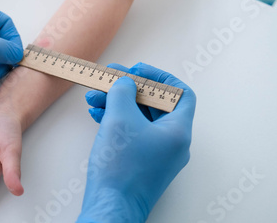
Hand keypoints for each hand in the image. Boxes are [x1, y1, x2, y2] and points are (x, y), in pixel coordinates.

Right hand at [77, 63, 195, 222]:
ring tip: (95, 97)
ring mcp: (157, 154)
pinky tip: (97, 114)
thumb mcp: (120, 118)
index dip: (159, 77)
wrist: (110, 206)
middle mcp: (172, 143)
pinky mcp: (141, 162)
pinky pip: (132, 132)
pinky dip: (116, 120)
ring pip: (139, 118)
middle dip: (130, 89)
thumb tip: (126, 82)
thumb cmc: (120, 167)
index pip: (180, 94)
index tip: (137, 71)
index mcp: (178, 131)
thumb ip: (124, 92)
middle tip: (110, 78)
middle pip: (155, 104)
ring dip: (118, 103)